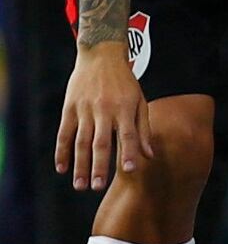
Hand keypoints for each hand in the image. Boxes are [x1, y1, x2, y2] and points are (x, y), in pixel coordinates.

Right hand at [58, 43, 147, 189]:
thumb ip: (143, 129)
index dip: (128, 152)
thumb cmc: (125, 83)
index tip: (129, 171)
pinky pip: (64, 133)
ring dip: (79, 165)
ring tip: (80, 185)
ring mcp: (84, 109)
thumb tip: (148, 156)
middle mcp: (104, 110)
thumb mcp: (140, 101)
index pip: (128, 135)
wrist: (101, 55)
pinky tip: (62, 168)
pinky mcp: (69, 108)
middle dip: (99, 166)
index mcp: (125, 108)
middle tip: (97, 187)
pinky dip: (61, 152)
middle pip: (101, 143)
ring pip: (81, 141)